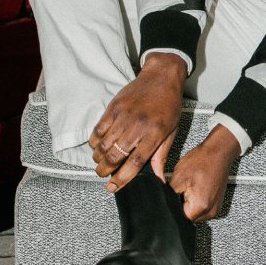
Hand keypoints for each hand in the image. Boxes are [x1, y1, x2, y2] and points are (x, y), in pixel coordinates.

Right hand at [88, 52, 186, 191]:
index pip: (135, 162)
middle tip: (103, 175)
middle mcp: (137, 126)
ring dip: (98, 157)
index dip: (122, 178)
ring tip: (100, 162)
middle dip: (105, 170)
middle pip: (115, 155)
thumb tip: (159, 179)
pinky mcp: (113, 107)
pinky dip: (94, 141)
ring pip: (104, 144)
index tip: (113, 187)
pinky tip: (97, 146)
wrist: (161, 76)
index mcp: (154, 134)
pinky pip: (98, 129)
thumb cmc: (169, 104)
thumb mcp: (171, 131)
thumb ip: (161, 156)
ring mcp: (123, 116)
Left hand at [170, 124, 240, 221]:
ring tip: (190, 187)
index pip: (178, 219)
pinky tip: (196, 188)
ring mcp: (215, 209)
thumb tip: (162, 205)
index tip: (172, 197)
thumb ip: (168, 196)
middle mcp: (210, 211)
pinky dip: (196, 200)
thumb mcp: (178, 178)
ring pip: (193, 214)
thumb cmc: (202, 160)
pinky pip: (201, 208)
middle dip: (180, 206)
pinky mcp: (216, 204)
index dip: (172, 208)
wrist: (218, 151)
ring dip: (188, 203)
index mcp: (200, 207)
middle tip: (181, 189)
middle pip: (187, 218)